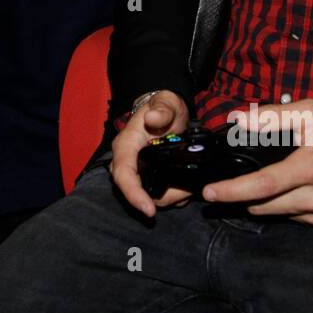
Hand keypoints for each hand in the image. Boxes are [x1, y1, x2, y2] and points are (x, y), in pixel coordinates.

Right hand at [109, 91, 192, 216]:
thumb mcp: (166, 103)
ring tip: (189, 188)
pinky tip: (187, 187)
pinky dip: (174, 195)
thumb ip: (162, 109)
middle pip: (135, 191)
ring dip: (170, 197)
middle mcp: (127, 162)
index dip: (133, 194)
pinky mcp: (149, 177)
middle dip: (160, 199)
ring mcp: (137, 171)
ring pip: (149, 195)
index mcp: (126, 145)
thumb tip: (152, 118)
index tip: (149, 210)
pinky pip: (158, 194)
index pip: (123, 174)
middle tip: (185, 193)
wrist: (168, 110)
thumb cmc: (164, 106)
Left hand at [201, 100, 312, 224]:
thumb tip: (239, 120)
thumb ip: (273, 115)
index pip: (265, 185)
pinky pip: (285, 215)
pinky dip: (271, 205)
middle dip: (235, 197)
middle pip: (262, 205)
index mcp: (309, 168)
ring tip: (238, 187)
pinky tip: (268, 191)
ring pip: (271, 212)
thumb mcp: (310, 113)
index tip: (210, 192)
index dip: (233, 190)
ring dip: (251, 202)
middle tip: (216, 188)